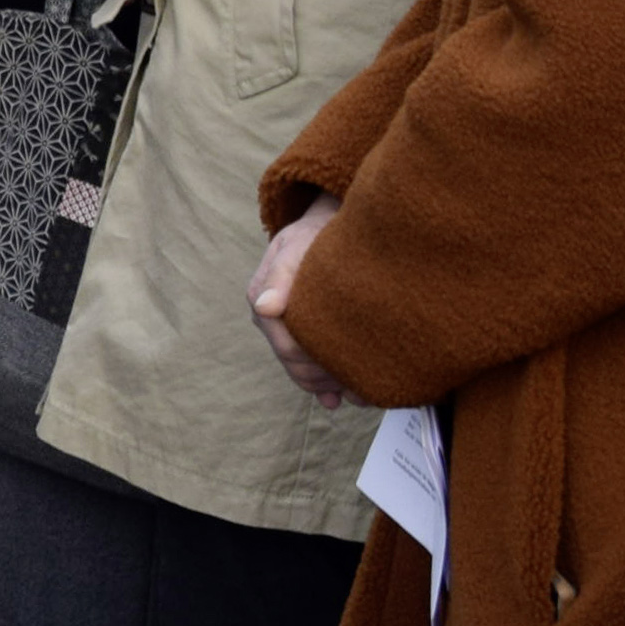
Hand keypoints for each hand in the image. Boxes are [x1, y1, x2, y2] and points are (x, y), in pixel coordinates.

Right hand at [251, 195, 350, 407]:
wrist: (327, 225)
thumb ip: (281, 275)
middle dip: (324, 378)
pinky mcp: (300, 331)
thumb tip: (266, 307)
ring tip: (358, 394)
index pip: (287, 346)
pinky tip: (340, 400)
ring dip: (327, 385)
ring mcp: (285, 327)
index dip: (315, 364)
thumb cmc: (313, 235)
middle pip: (294, 363)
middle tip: (361, 387)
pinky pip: (306, 367)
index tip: (348, 370)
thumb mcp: (296, 246)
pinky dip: (323, 387)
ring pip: (301, 370)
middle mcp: (270, 317)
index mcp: (263, 299)